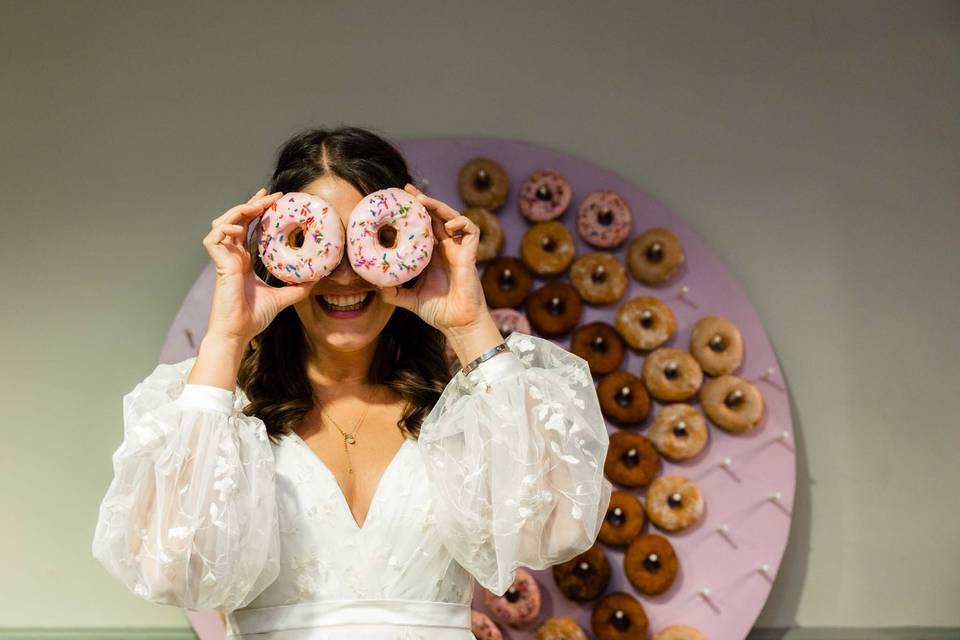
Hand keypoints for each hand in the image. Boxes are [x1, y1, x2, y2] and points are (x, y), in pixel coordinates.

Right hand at [202, 187, 315, 345]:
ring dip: (238, 210)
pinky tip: (239, 228)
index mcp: (243, 260)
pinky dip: (225, 228)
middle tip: (270, 194)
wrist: (239, 332)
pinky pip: (214, 238)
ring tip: (257, 205)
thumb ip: (298, 287)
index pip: (247, 227)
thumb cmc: (254, 317)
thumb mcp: (283, 297)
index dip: (257, 211)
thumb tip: (317, 278)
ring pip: (222, 223)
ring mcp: (224, 259)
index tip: (273, 199)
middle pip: (237, 219)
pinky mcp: (218, 264)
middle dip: (252, 203)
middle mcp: (232, 256)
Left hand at [379, 183, 490, 333]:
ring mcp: (458, 250)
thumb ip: (394, 293)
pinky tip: (449, 224)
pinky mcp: (470, 254)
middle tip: (408, 190)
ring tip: (424, 201)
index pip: (423, 226)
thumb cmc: (439, 312)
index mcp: (432, 255)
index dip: (414, 212)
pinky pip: (471, 230)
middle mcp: (445, 248)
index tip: (399, 200)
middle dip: (424, 200)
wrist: (458, 324)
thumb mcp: (410, 300)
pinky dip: (462, 222)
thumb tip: (376, 286)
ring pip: (453, 217)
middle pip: (436, 216)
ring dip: (439, 206)